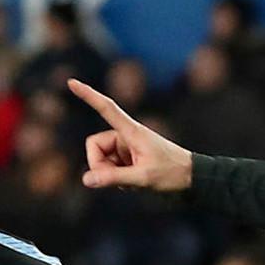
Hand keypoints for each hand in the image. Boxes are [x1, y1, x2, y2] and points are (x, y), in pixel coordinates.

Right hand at [70, 78, 193, 193]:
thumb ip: (114, 178)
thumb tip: (86, 180)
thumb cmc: (172, 173)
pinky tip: (134, 182)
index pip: (106, 108)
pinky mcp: (128, 156)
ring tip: (134, 180)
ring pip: (100, 160)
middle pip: (94, 146)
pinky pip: (109, 167)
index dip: (88, 95)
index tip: (71, 82)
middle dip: (100, 166)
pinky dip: (117, 177)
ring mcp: (126, 146)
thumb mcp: (144, 178)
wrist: (192, 177)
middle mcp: (125, 135)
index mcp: (132, 131)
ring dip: (110, 174)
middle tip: (122, 181)